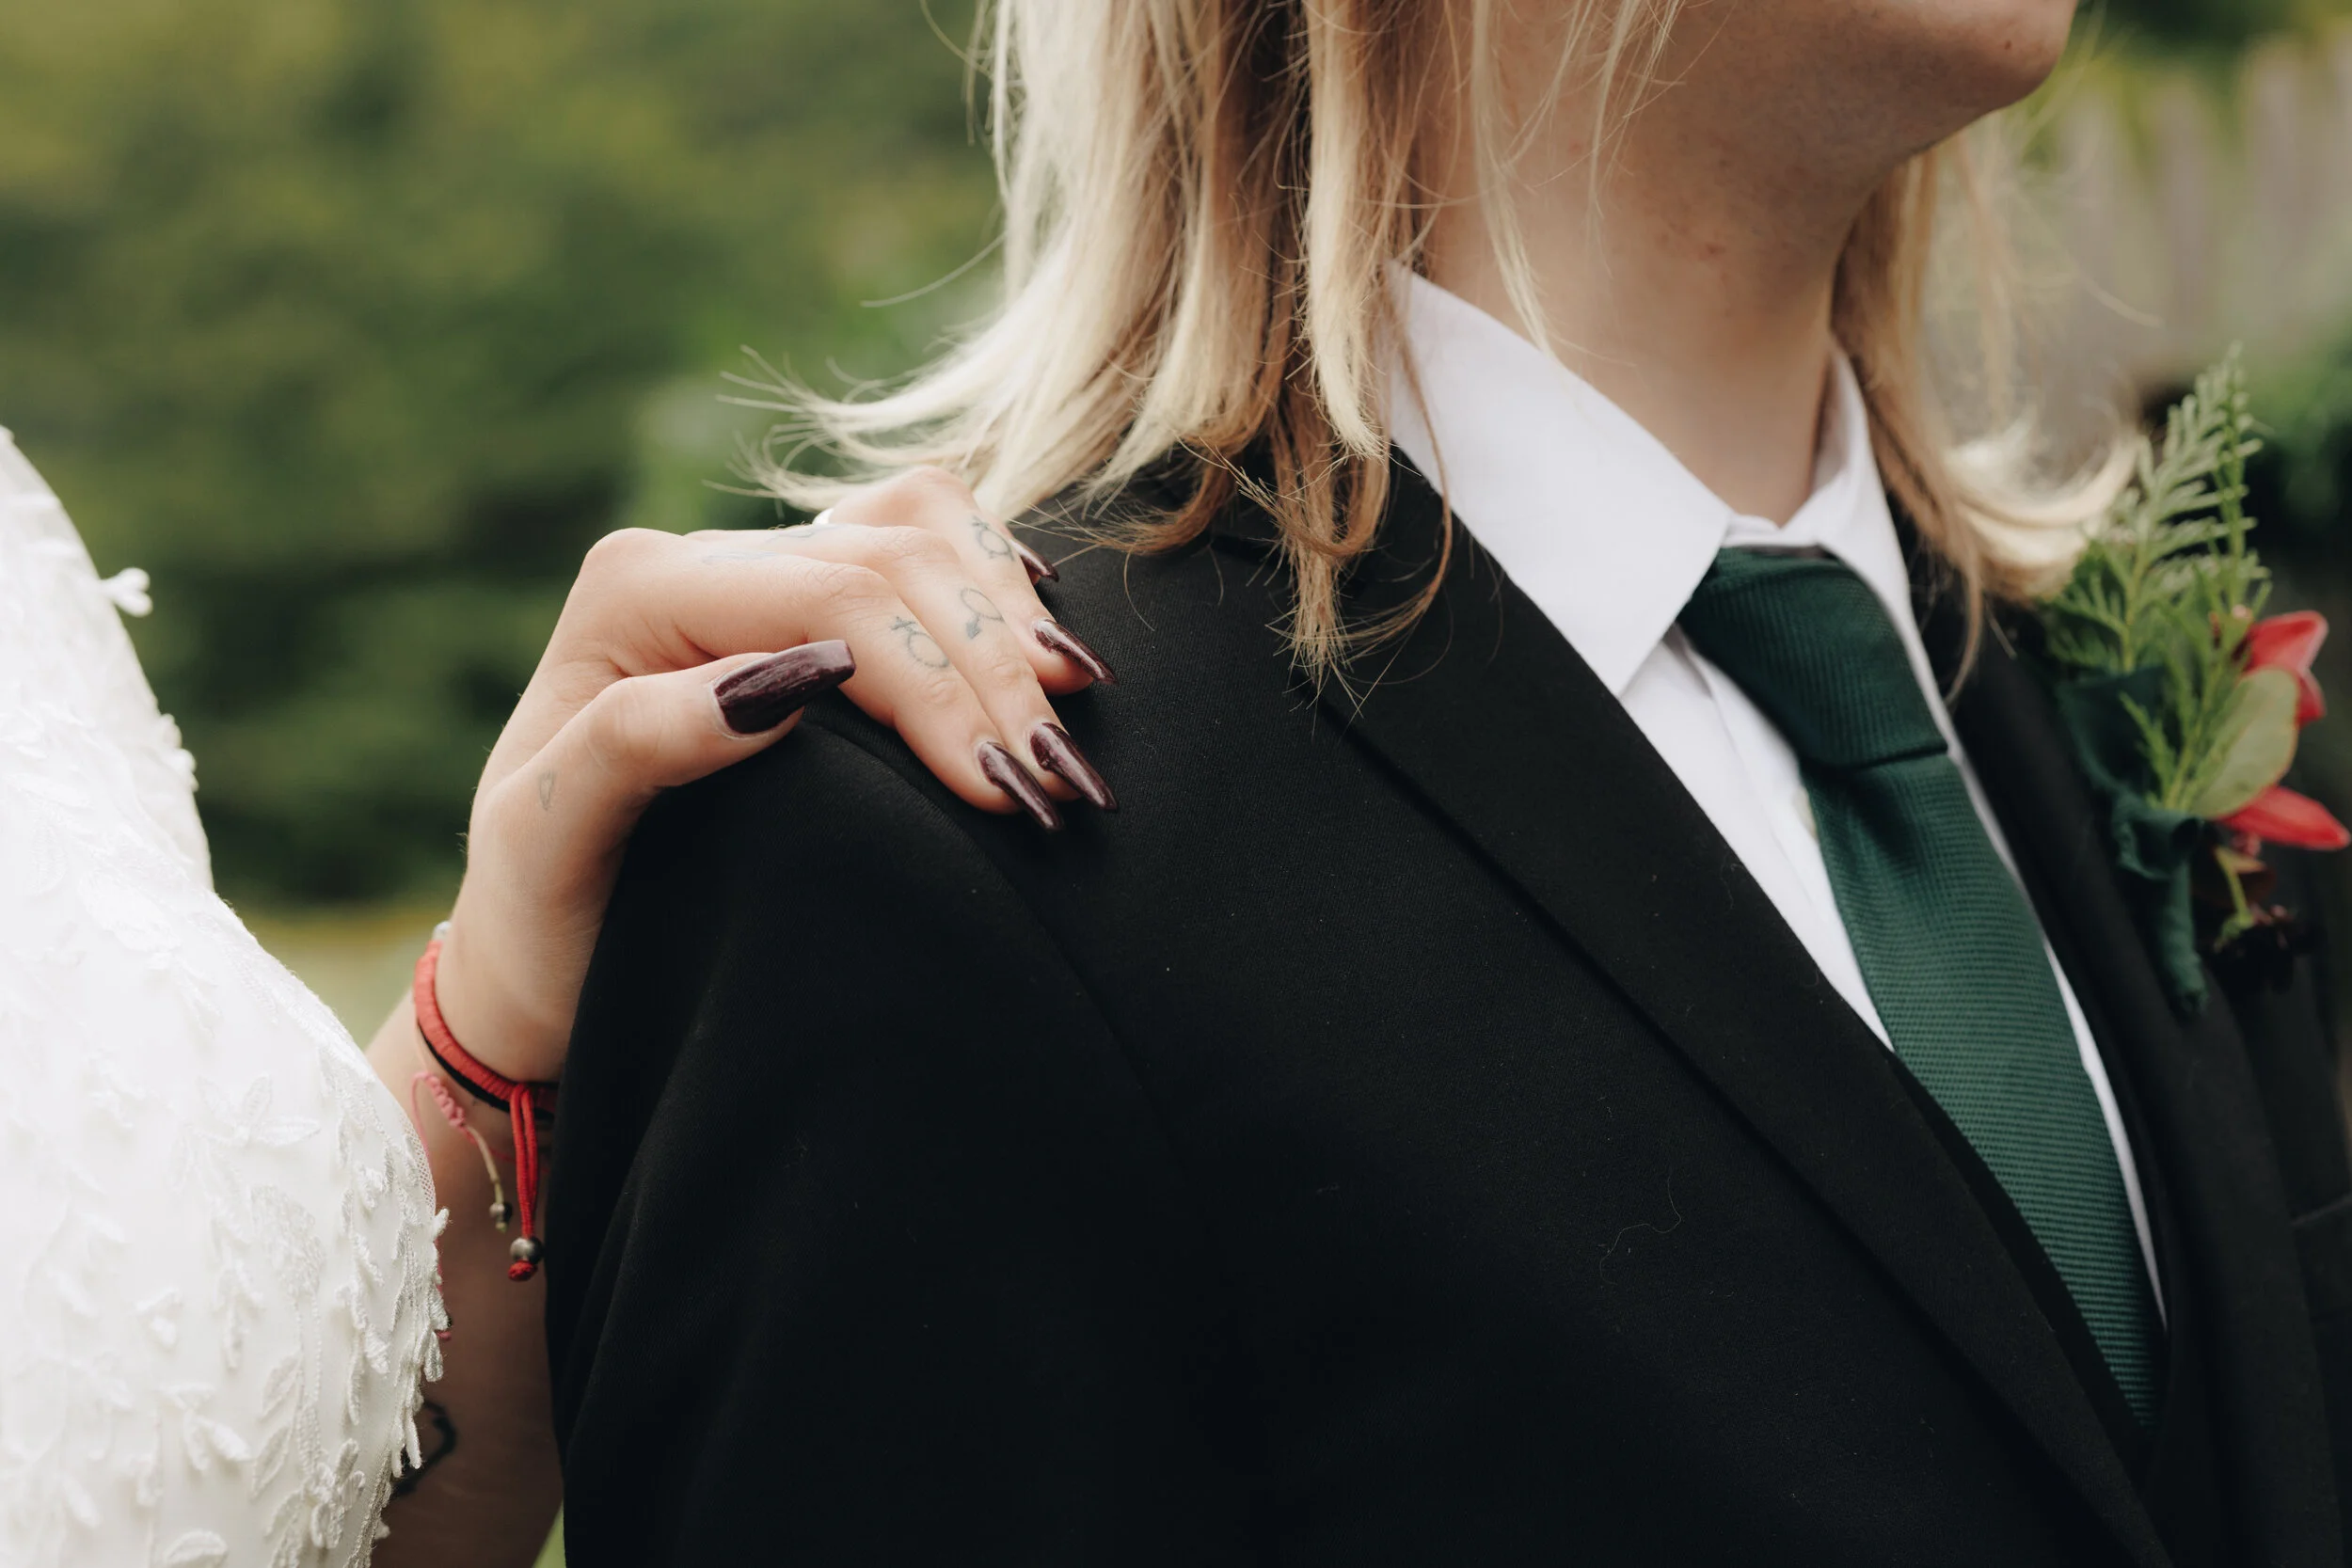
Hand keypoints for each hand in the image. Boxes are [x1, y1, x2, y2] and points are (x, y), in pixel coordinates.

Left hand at [427, 467, 1115, 1084]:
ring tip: (1073, 714)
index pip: (832, 601)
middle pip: (891, 562)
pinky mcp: (805, 606)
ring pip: (920, 531)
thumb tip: (782, 681)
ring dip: (1007, 622)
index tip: (1003, 793)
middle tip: (1061, 785)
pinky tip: (1040, 645)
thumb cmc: (542, 911)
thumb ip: (639, 743)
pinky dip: (992, 582)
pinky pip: (922, 544)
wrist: (533, 949)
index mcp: (635, 591)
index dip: (935, 684)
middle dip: (991, 666)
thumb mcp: (550, 841)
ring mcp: (758, 572)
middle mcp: (698, 560)